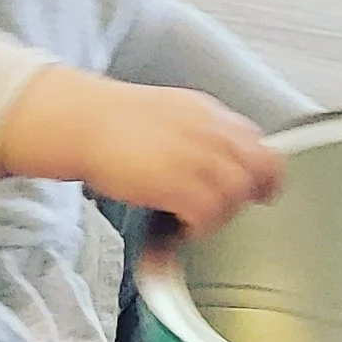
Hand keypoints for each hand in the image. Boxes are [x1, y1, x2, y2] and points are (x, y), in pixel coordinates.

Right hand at [1, 69, 278, 235]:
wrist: (79, 122)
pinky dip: (201, 227)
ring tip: (196, 221)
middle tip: (229, 210)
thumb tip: (209, 156)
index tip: (258, 187)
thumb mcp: (166, 113)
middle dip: (250, 194)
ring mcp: (197, 158)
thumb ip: (195, 132)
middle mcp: (211, 133)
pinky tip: (182, 229)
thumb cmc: (108, 121)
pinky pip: (210, 214)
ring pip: (237, 195)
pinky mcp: (178, 184)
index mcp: (209, 114)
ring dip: (221, 214)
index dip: (262, 170)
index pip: (257, 142)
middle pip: (259, 169)